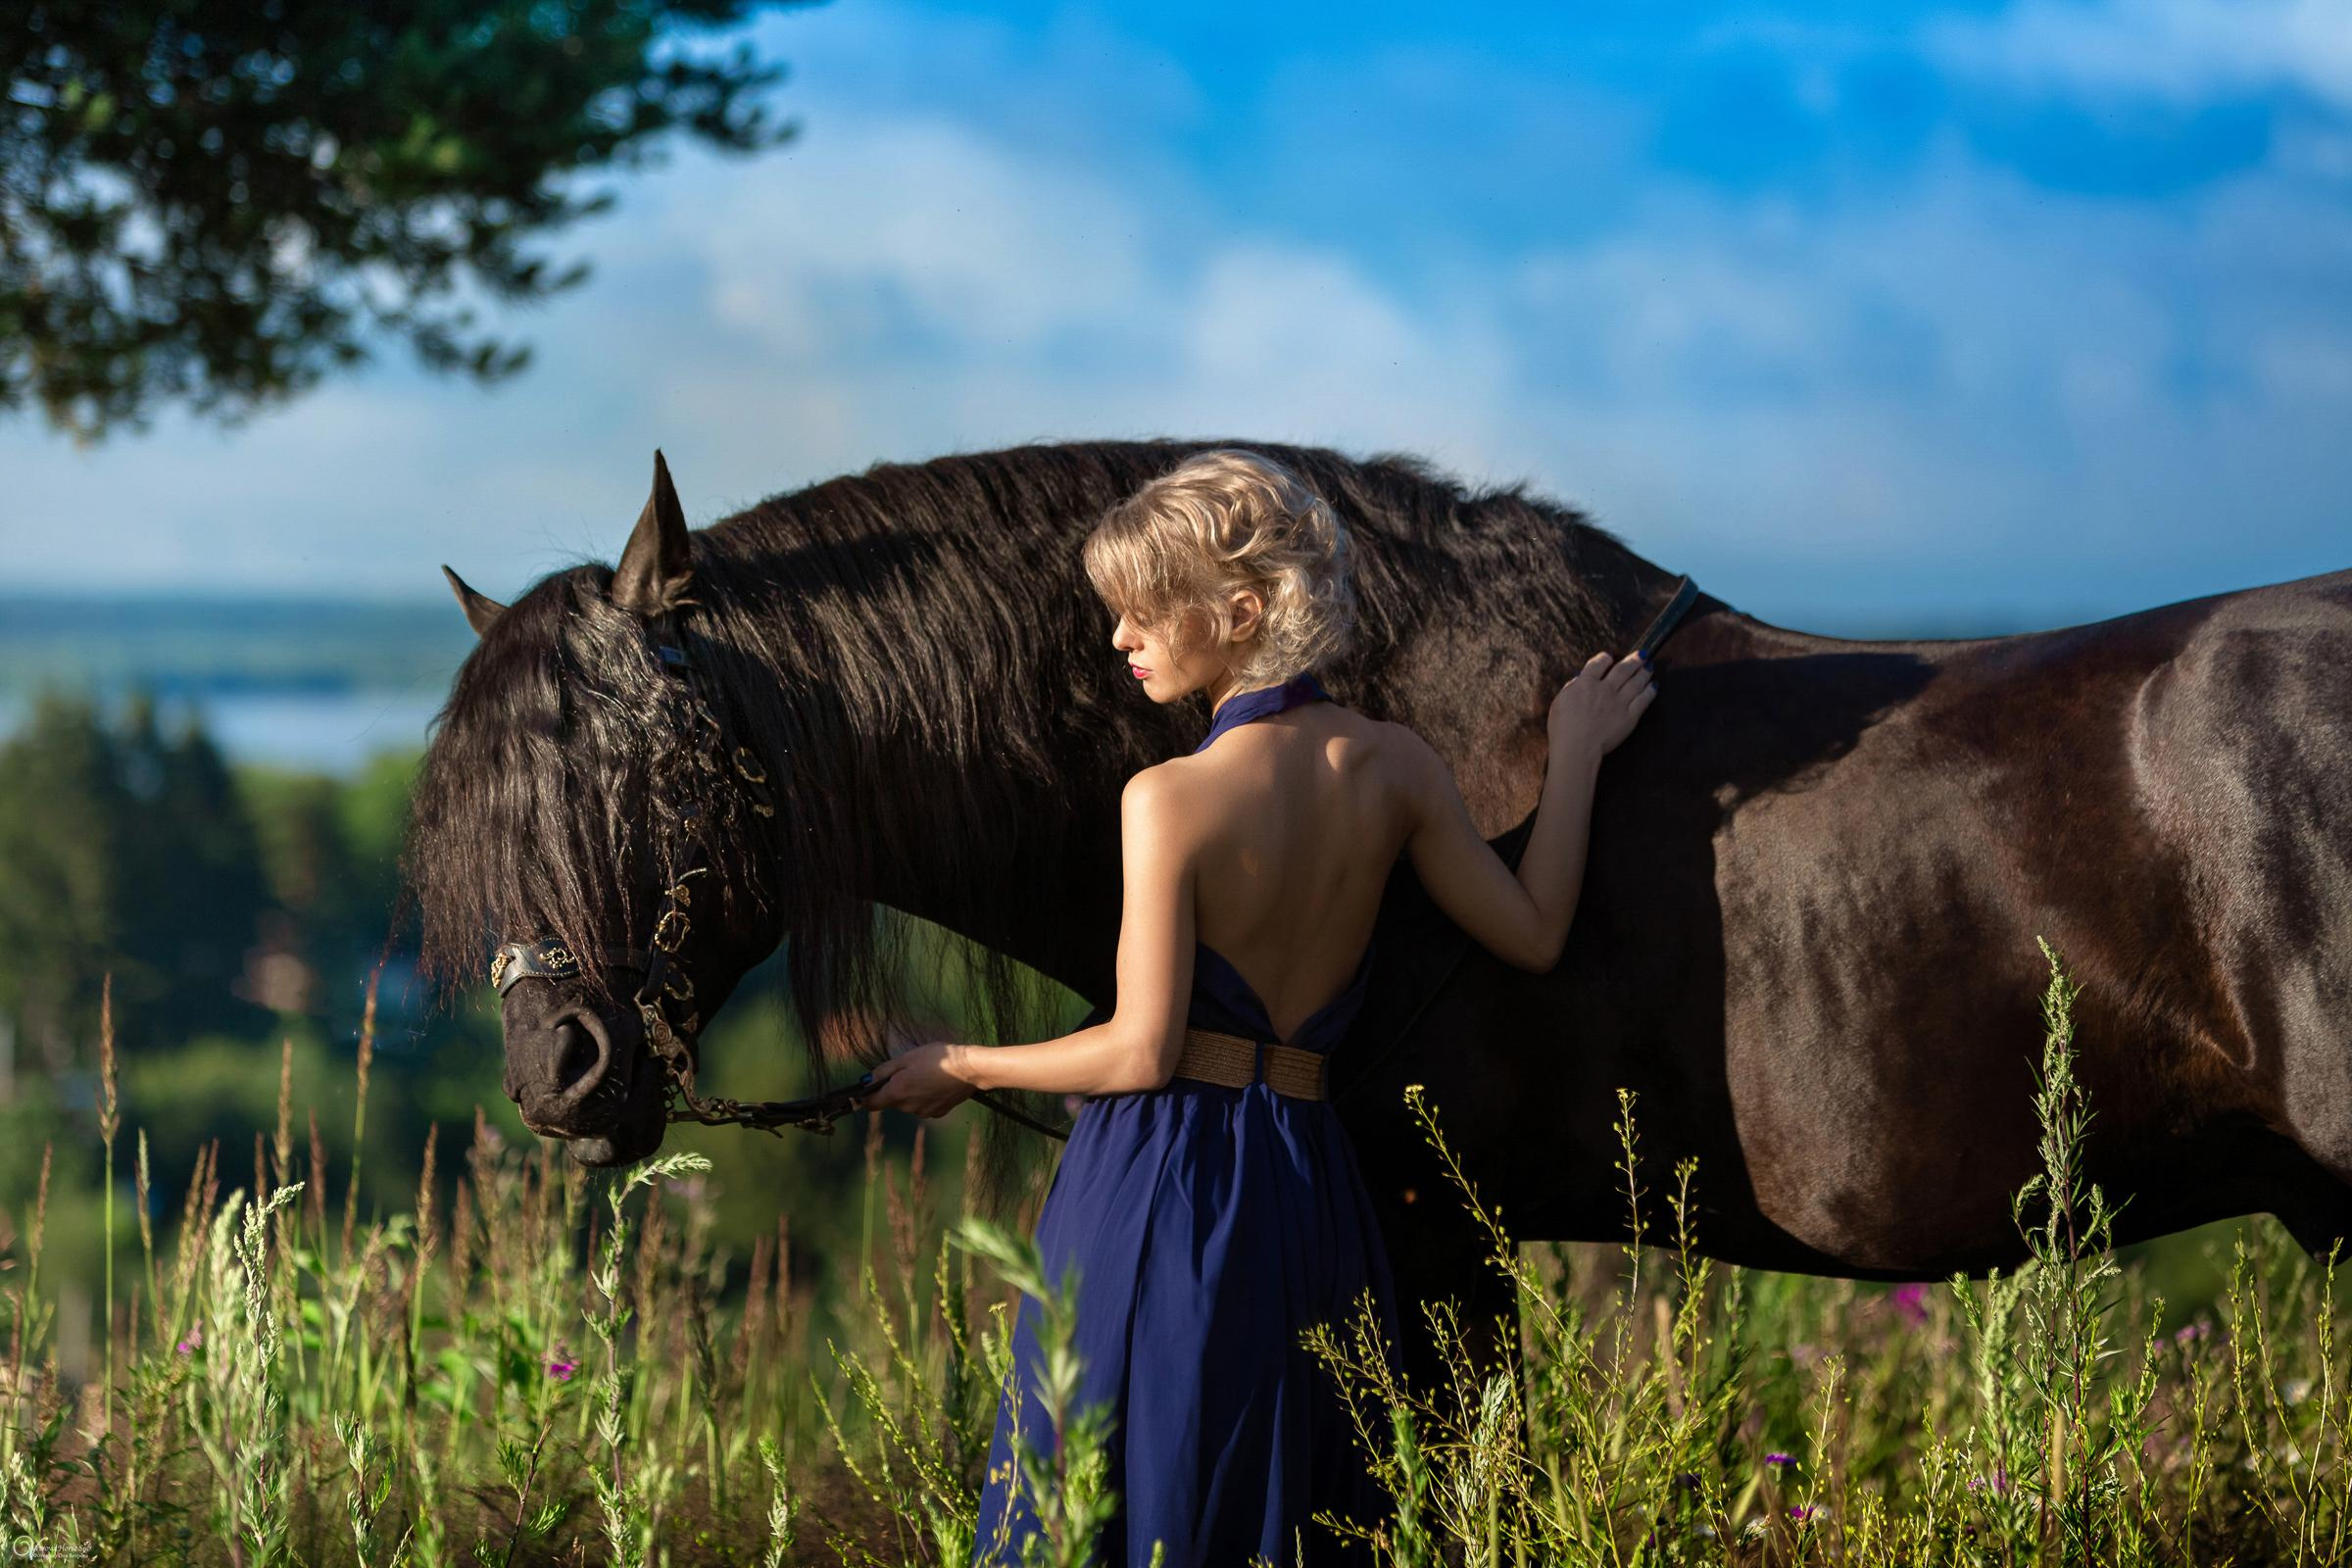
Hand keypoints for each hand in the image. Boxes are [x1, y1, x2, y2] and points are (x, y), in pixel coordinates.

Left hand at [862, 1041, 979, 1118]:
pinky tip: (937, 1085)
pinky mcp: (938, 1113)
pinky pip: (924, 1106)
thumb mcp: (907, 1058)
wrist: (970, 1069)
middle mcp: (907, 1108)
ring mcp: (923, 1113)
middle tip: (909, 1071)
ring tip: (927, 1076)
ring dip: (911, 1093)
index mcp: (896, 1093)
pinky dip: (926, 1098)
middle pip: (892, 1102)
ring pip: (909, 1104)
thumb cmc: (938, 1059)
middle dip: (895, 1089)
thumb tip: (867, 1081)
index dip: (867, 1095)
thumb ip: (883, 1071)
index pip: (870, 1104)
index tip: (872, 1086)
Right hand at [1548, 649, 1657, 755]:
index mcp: (1586, 683)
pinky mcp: (1630, 716)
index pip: (1597, 664)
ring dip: (1644, 672)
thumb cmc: (1562, 728)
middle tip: (1641, 654)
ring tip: (1649, 666)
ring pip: (1636, 682)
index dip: (1604, 658)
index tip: (1609, 657)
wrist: (1577, 747)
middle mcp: (1605, 689)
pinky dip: (1650, 691)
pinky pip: (1643, 700)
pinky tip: (1654, 685)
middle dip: (1633, 660)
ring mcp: (1619, 702)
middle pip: (1622, 669)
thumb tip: (1579, 680)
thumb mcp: (1559, 702)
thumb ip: (1571, 688)